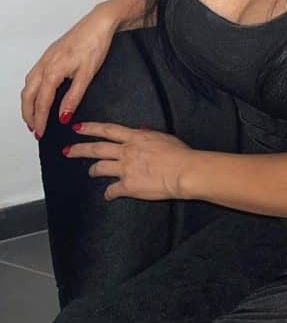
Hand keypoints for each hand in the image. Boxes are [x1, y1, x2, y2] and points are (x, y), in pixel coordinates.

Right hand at [21, 4, 118, 138]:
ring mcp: (45, 58)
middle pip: (28, 95)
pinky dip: (32, 89)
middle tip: (34, 128)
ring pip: (28, 84)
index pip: (42, 102)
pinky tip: (39, 93)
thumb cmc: (95, 44)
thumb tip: (63, 116)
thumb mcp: (87, 74)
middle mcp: (45, 64)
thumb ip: (74, 97)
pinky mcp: (50, 54)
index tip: (40, 132)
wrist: (99, 23)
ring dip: (28, 102)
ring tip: (33, 115)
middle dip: (28, 114)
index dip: (40, 119)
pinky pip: (34, 75)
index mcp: (53, 71)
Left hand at [63, 122, 194, 201]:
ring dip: (93, 170)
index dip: (91, 128)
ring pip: (100, 168)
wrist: (183, 171)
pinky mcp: (127, 186)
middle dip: (80, 149)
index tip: (78, 127)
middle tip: (67, 150)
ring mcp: (125, 169)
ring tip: (90, 172)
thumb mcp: (164, 137)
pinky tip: (109, 195)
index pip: (108, 130)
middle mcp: (127, 151)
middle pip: (97, 148)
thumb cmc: (179, 153)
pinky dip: (109, 193)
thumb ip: (149, 135)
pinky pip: (112, 190)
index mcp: (136, 137)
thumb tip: (141, 131)